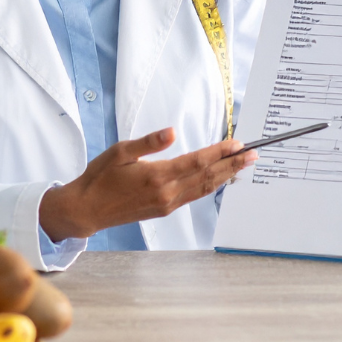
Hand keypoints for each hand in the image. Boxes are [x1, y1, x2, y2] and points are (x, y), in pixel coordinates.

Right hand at [38, 128, 256, 240]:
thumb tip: (172, 131)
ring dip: (227, 176)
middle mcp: (167, 193)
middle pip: (208, 177)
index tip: (238, 144)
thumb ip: (148, 142)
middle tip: (254, 154)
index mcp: (157, 175)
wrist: (87, 210)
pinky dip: (212, 185)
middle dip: (233, 165)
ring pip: (205, 189)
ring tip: (244, 165)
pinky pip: (195, 195)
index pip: (198, 162)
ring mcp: (167, 203)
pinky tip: (220, 178)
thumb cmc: (100, 177)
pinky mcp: (165, 209)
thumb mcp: (120, 152)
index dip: (220, 152)